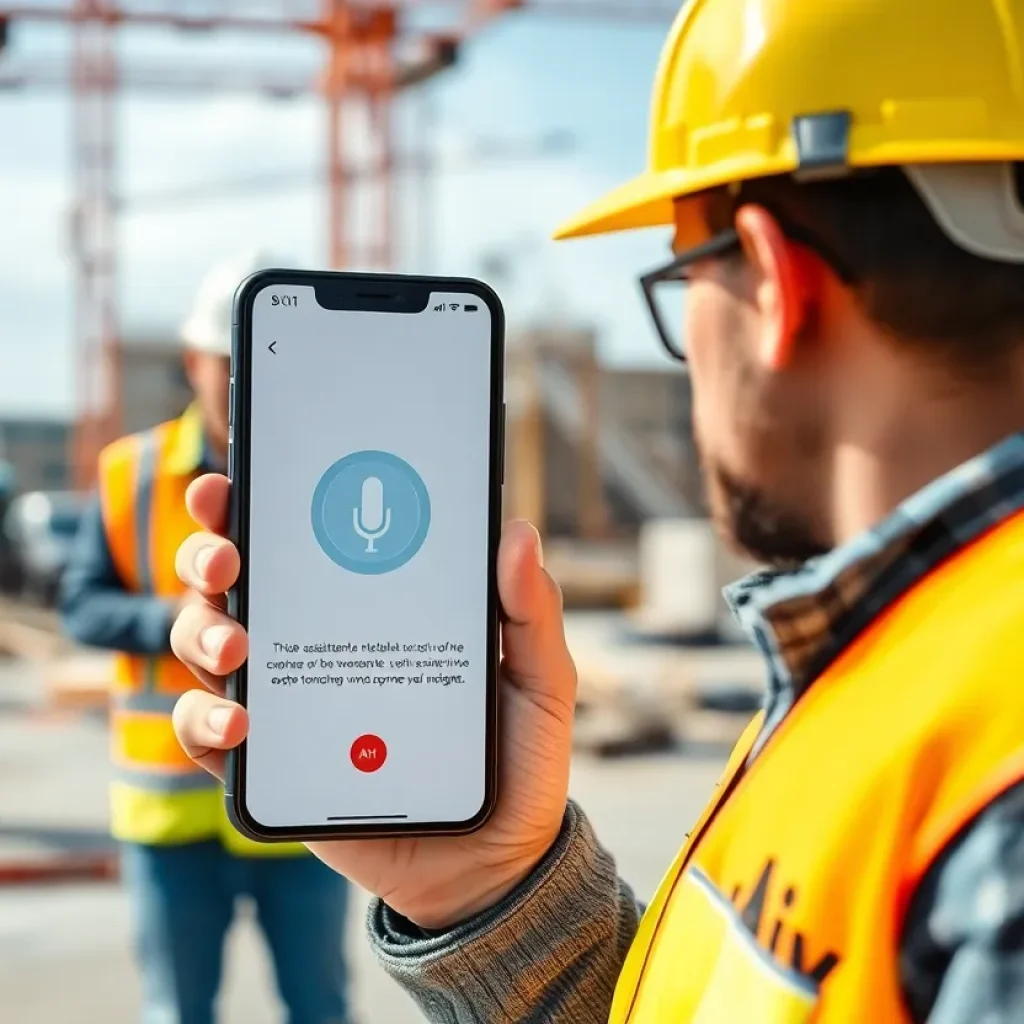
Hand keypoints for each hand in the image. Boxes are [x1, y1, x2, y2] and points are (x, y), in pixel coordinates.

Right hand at [170, 474, 577, 929]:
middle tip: (226, 562)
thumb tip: (517, 531)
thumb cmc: (515, 760)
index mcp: (372, 607)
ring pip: (207, 648)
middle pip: (235, 583)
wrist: (494, 863)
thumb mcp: (538, 681)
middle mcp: (318, 644)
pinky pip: (210, 736)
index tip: (235, 477)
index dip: (259, 504)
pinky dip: (205, 722)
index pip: (306, 540)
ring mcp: (290, 703)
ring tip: (237, 649)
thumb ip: (531, 614)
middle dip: (210, 556)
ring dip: (201, 634)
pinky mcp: (274, 767)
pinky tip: (239, 724)